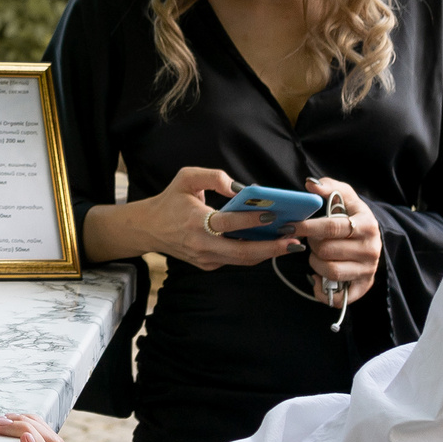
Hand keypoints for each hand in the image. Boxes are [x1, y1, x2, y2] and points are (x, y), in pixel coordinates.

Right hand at [138, 167, 302, 270]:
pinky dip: (254, 253)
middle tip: (294, 240)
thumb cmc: (170, 200)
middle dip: (271, 247)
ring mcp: (204, 258)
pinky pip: (235, 260)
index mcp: (194, 221)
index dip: (251, 219)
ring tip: (290, 243)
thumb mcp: (186, 178)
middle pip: (241, 251)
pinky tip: (271, 244)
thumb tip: (240, 188)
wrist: (148, 229)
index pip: (227, 223)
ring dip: (268, 253)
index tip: (274, 214)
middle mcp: (200, 244)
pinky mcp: (208, 264)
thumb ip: (213, 176)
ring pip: (242, 260)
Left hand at [288, 176, 380, 310]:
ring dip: (315, 264)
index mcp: (367, 224)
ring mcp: (368, 270)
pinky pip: (338, 297)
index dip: (307, 227)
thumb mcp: (346, 197)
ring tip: (316, 255)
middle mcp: (371, 249)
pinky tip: (318, 278)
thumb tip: (311, 185)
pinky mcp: (363, 286)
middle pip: (327, 250)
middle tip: (311, 240)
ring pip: (330, 271)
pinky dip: (323, 289)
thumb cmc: (353, 215)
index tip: (289, 227)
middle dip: (312, 245)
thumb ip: (329, 187)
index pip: (331, 227)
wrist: (372, 237)